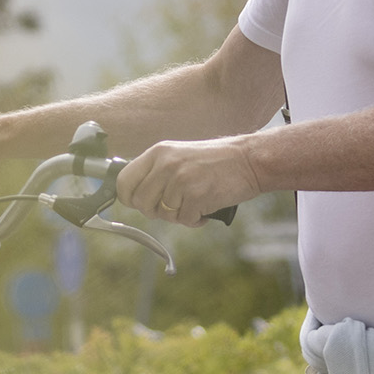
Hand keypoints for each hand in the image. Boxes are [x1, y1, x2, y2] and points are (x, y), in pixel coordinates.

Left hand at [115, 138, 261, 228]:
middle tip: (174, 206)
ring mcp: (181, 180)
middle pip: (141, 203)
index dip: (129, 198)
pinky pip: (184, 220)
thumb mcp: (179, 156)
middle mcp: (166, 164)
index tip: (140, 203)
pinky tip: (206, 207)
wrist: (249, 160)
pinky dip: (196, 219)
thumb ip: (156, 172)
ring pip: (163, 215)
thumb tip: (134, 195)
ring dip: (180, 216)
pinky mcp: (197, 195)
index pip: (124, 181)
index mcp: (158, 152)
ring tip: (195, 202)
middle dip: (156, 211)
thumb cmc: (215, 162)